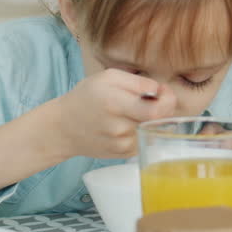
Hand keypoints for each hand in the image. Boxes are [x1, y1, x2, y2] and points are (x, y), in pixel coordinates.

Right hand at [51, 69, 177, 158]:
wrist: (63, 127)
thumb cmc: (86, 97)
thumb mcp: (108, 77)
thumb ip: (138, 82)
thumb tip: (160, 91)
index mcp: (115, 104)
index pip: (157, 110)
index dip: (168, 100)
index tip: (163, 92)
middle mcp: (119, 128)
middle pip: (158, 120)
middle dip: (162, 107)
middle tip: (151, 99)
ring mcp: (121, 144)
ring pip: (152, 129)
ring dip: (150, 119)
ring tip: (133, 111)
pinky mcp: (123, 154)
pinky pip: (144, 139)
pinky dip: (142, 130)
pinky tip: (127, 123)